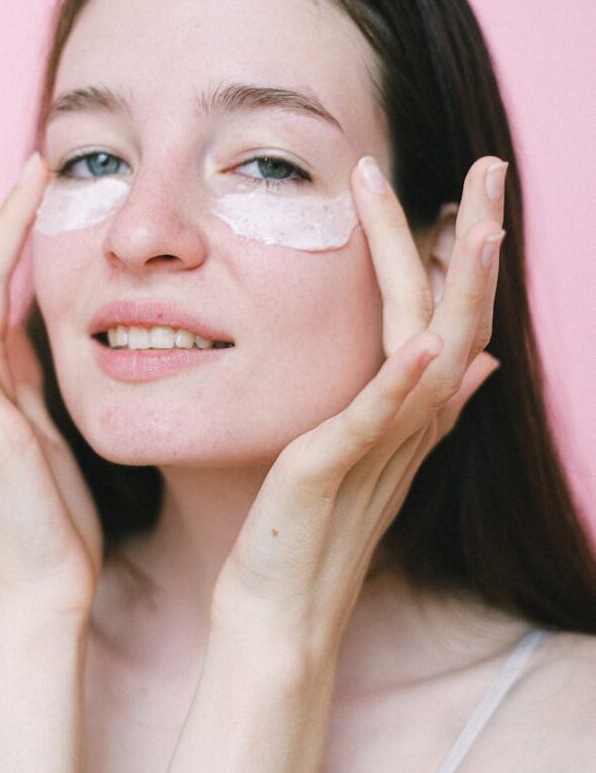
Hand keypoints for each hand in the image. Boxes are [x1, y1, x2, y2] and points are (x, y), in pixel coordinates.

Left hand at [211, 154, 505, 659]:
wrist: (279, 605)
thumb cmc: (310, 524)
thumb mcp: (367, 450)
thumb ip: (420, 401)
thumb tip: (475, 361)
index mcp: (411, 407)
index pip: (453, 315)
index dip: (469, 252)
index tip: (472, 186)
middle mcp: (411, 420)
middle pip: (461, 319)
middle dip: (478, 242)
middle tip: (493, 167)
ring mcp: (381, 445)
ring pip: (436, 355)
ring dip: (458, 290)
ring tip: (478, 225)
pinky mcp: (336, 468)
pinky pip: (378, 418)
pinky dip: (401, 380)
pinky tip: (422, 342)